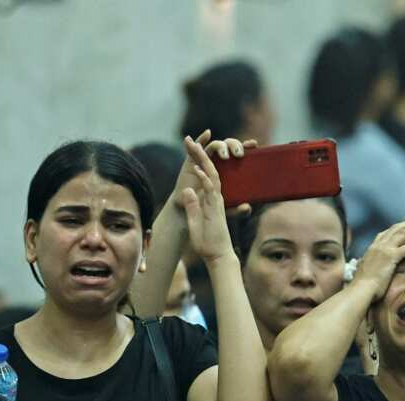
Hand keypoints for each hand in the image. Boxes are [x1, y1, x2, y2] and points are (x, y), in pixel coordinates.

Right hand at [174, 131, 254, 217]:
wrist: (191, 213)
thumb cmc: (211, 210)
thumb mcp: (228, 212)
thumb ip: (239, 211)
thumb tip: (247, 207)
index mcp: (230, 169)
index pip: (240, 153)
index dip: (246, 146)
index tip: (253, 144)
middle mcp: (219, 162)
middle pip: (228, 145)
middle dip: (234, 146)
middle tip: (238, 155)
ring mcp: (205, 161)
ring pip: (214, 146)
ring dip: (220, 147)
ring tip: (224, 156)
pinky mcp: (190, 163)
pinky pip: (194, 149)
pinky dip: (199, 139)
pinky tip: (206, 134)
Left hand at [179, 134, 251, 262]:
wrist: (217, 256)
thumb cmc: (207, 242)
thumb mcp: (195, 221)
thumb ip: (192, 206)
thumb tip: (187, 191)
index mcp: (210, 198)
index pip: (205, 174)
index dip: (198, 160)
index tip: (190, 147)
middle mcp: (215, 197)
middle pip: (210, 169)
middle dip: (199, 153)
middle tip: (189, 139)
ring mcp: (216, 202)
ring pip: (212, 175)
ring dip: (202, 159)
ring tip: (193, 146)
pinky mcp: (215, 208)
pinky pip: (210, 190)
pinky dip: (204, 178)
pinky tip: (197, 169)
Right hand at [352, 219, 404, 300]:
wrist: (360, 291)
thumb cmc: (364, 288)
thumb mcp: (368, 273)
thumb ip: (374, 267)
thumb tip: (377, 269)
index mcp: (373, 247)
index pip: (389, 232)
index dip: (402, 227)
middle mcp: (378, 245)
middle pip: (399, 228)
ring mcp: (384, 249)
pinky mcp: (391, 256)